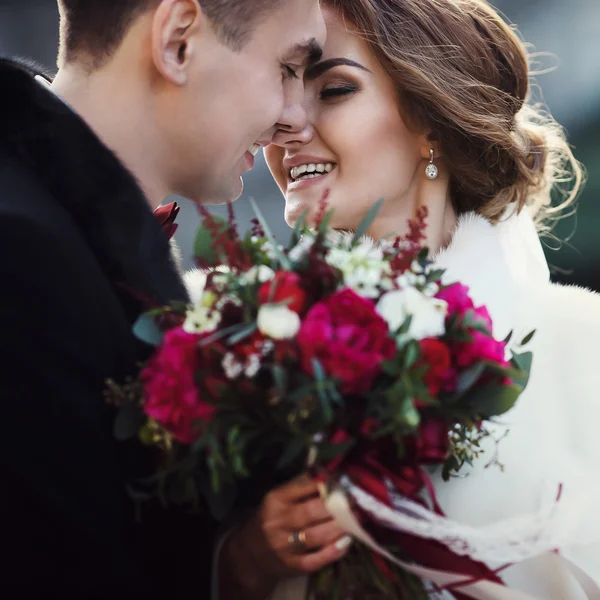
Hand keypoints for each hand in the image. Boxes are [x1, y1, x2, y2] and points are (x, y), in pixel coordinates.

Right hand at [219, 476, 350, 598]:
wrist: (251, 553)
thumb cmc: (272, 518)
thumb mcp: (279, 498)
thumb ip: (301, 487)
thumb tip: (332, 472)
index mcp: (275, 499)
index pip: (303, 486)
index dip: (327, 482)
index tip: (344, 479)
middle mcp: (278, 521)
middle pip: (312, 511)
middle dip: (337, 505)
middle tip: (355, 501)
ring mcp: (284, 546)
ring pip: (316, 536)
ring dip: (339, 527)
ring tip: (356, 519)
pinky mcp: (292, 566)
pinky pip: (316, 560)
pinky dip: (333, 551)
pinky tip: (346, 542)